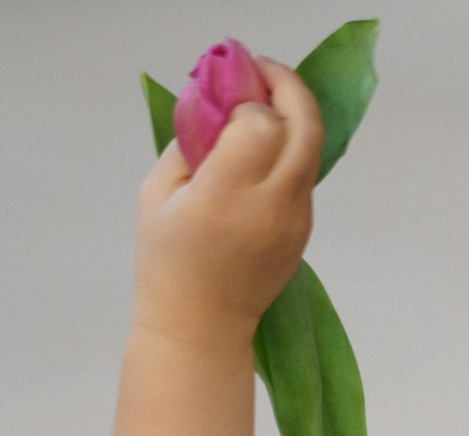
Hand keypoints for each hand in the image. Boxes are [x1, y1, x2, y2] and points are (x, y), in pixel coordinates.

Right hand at [132, 57, 321, 343]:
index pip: (261, 124)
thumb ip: (189, 140)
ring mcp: (296, 220)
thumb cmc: (166, 260)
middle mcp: (271, 205)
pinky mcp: (306, 230)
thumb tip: (216, 101)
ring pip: (312, 148)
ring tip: (260, 109)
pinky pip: (305, 174)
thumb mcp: (156, 193)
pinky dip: (290, 150)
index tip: (227, 97)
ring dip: (293, 117)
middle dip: (289, 87)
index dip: (248, 102)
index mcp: (227, 196)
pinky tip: (262, 152)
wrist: (201, 326)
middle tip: (263, 75)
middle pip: (305, 126)